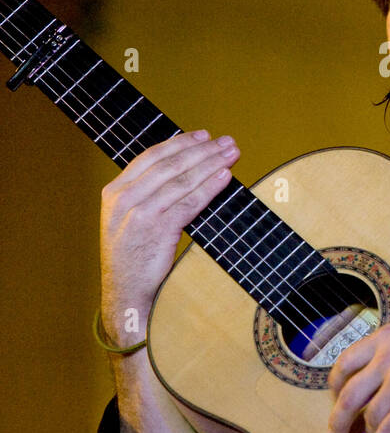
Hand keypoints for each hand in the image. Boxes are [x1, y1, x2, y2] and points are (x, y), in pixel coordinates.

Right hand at [99, 129, 239, 342]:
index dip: (180, 143)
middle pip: (170, 165)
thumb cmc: (133, 259)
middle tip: (227, 142)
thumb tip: (185, 171)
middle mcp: (124, 198)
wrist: (125, 296)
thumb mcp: (128, 220)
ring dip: (211, 163)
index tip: (203, 136)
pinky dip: (209, 187)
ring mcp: (139, 213)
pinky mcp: (156, 229)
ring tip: (232, 154)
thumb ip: (147, 195)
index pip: (150, 157)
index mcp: (114, 192)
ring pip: (181, 180)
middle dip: (202, 150)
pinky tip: (225, 177)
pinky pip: (189, 202)